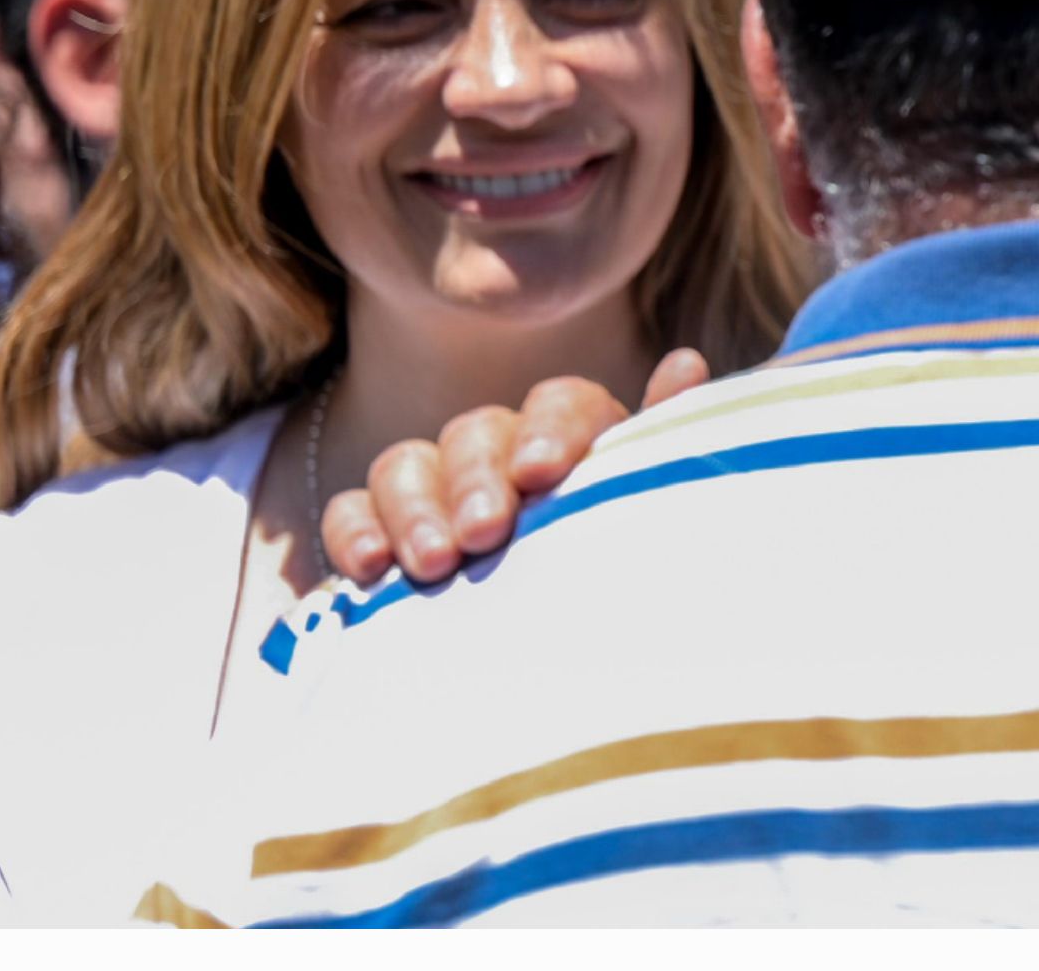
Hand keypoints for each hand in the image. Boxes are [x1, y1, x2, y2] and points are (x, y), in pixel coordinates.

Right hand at [319, 348, 708, 589]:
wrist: (548, 676)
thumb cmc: (604, 589)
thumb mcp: (640, 523)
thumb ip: (660, 451)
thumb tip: (686, 362)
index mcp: (571, 447)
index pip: (561, 403)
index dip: (552, 428)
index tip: (543, 474)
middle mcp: (499, 457)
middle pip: (477, 431)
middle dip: (477, 477)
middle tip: (485, 532)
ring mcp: (433, 494)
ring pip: (407, 462)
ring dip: (416, 507)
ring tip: (434, 564)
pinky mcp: (378, 538)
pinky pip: (352, 511)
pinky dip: (356, 531)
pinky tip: (370, 569)